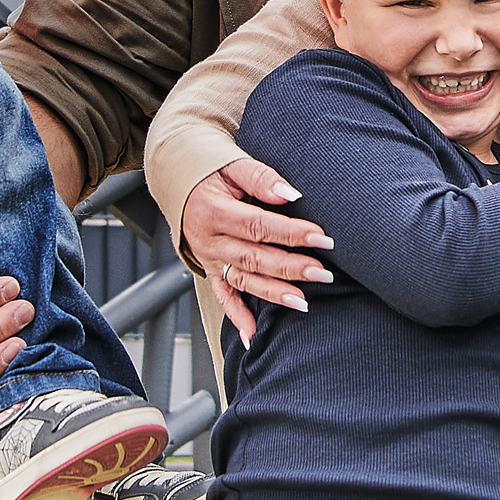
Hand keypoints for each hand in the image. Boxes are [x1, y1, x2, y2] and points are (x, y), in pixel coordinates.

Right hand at [181, 154, 331, 345]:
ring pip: (244, 280)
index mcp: (214, 211)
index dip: (291, 233)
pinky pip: (223, 296)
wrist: (178, 176)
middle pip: (255, 257)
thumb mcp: (232, 163)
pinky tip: (253, 335)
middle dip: (291, 267)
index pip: (259, 226)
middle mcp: (209, 239)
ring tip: (302, 302)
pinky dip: (237, 317)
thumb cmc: (210, 167)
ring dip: (274, 293)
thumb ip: (261, 179)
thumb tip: (291, 195)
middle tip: (322, 273)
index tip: (321, 237)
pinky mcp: (210, 269)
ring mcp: (208, 258)